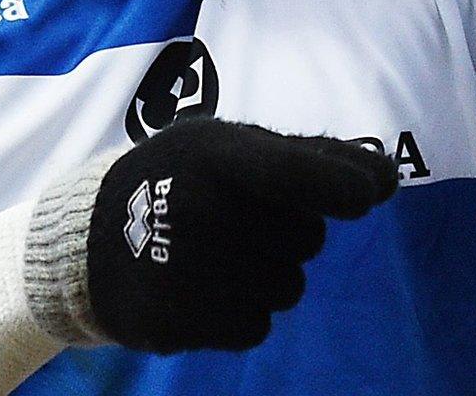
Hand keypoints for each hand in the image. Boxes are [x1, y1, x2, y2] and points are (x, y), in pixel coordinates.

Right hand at [77, 119, 395, 352]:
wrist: (89, 237)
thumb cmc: (183, 180)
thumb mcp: (233, 148)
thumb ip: (311, 158)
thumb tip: (386, 178)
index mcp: (214, 154)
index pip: (296, 173)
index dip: (343, 186)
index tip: (369, 195)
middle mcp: (197, 207)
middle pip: (307, 239)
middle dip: (287, 233)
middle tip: (235, 219)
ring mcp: (183, 268)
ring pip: (288, 289)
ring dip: (266, 277)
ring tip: (215, 255)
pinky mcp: (176, 320)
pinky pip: (255, 326)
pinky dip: (239, 313)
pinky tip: (201, 289)